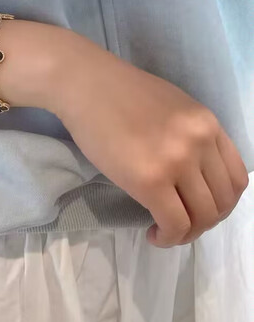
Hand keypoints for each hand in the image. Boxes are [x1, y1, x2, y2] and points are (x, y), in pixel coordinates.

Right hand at [46, 34, 248, 247]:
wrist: (84, 84)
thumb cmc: (117, 93)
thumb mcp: (171, 108)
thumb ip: (188, 136)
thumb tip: (189, 172)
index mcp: (207, 124)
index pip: (236, 177)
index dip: (222, 202)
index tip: (198, 207)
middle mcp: (200, 143)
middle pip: (222, 202)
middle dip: (205, 222)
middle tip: (181, 225)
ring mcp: (177, 162)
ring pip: (202, 217)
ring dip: (187, 233)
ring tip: (166, 231)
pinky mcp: (149, 180)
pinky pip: (174, 223)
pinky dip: (169, 237)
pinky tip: (154, 234)